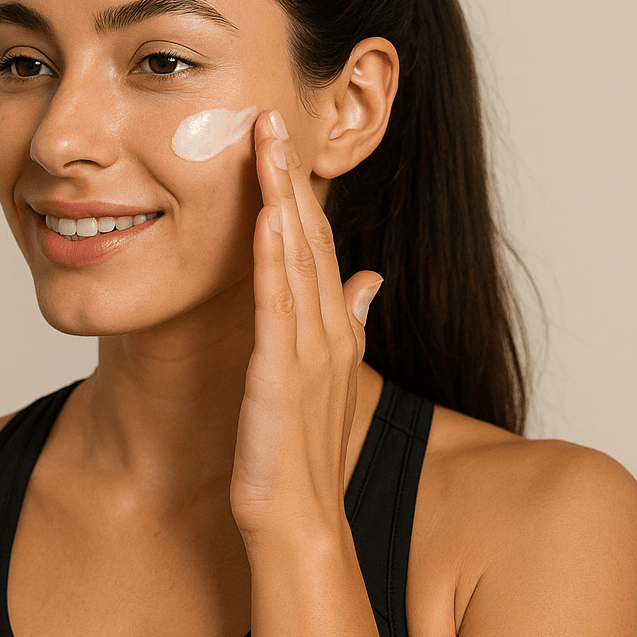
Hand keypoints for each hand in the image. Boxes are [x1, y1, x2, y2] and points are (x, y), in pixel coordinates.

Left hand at [230, 109, 382, 543]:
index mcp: (335, 333)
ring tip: (266, 140)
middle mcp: (329, 333)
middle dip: (291, 175)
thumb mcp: (331, 383)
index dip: (303, 193)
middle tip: (273, 113)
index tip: (284, 143)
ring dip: (281, 196)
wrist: (301, 523)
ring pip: (296, 258)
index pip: (321, 247)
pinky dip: (273, 258)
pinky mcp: (281, 373)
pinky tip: (267, 215)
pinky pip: (278, 305)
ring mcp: (308, 351)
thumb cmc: (305, 461)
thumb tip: (370, 280)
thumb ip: (350, 326)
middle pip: (311, 238)